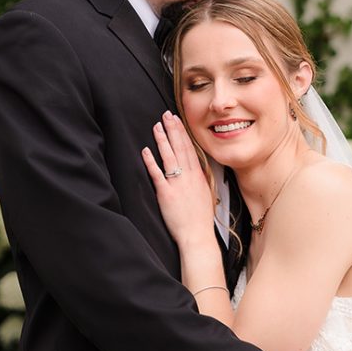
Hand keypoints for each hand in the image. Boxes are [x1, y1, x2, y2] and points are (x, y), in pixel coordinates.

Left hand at [142, 111, 215, 245]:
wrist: (198, 235)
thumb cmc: (201, 219)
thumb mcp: (206, 194)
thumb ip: (201, 180)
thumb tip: (198, 169)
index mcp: (198, 176)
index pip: (190, 149)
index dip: (182, 133)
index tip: (177, 120)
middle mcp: (189, 177)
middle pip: (180, 148)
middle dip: (173, 129)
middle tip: (166, 115)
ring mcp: (177, 184)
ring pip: (169, 157)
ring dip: (162, 140)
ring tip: (156, 126)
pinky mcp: (166, 194)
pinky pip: (157, 174)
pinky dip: (151, 161)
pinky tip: (145, 150)